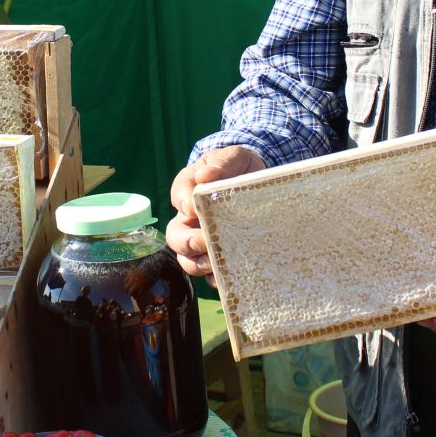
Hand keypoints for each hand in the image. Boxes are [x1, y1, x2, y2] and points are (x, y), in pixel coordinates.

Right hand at [165, 146, 265, 276]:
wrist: (260, 182)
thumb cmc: (240, 167)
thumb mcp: (234, 157)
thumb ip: (221, 163)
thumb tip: (205, 176)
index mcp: (190, 189)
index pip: (179, 195)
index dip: (183, 204)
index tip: (195, 208)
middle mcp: (191, 218)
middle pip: (175, 236)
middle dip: (186, 242)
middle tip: (203, 240)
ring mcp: (203, 239)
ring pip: (188, 259)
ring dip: (198, 264)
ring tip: (214, 263)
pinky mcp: (220, 254)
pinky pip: (211, 274)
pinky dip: (216, 279)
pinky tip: (228, 278)